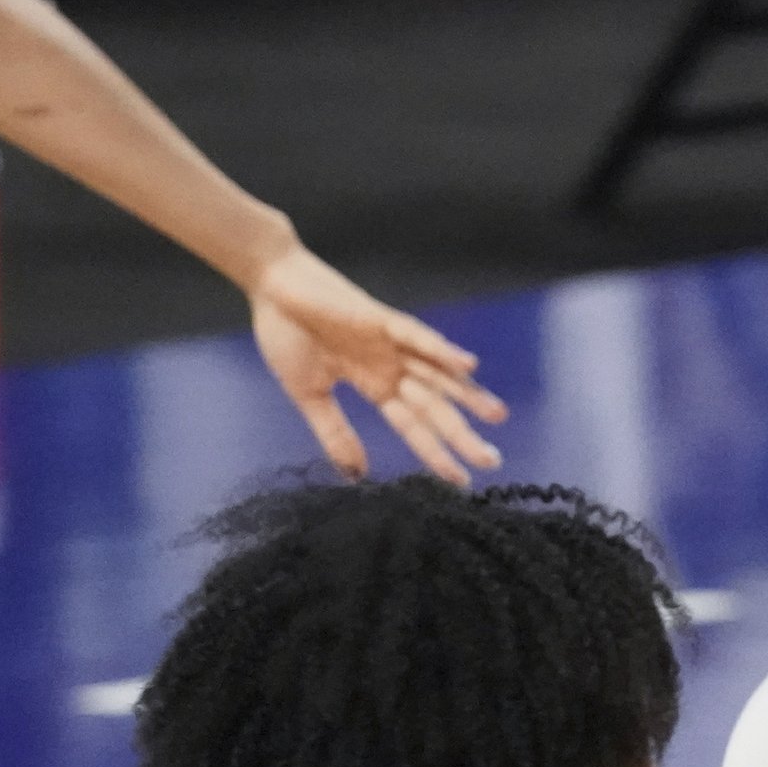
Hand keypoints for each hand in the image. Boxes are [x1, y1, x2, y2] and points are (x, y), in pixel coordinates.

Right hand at [245, 242, 507, 482]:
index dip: (436, 453)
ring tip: (497, 416)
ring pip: (437, 372)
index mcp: (376, 386)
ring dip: (467, 393)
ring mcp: (391, 343)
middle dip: (462, 434)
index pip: (413, 427)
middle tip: (493, 462)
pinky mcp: (382, 319)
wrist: (269, 286)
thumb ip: (334, 433)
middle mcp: (392, 367)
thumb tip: (356, 477)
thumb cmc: (287, 335)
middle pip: (434, 406)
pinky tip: (467, 365)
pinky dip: (441, 349)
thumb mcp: (309, 394)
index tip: (461, 481)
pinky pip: (417, 336)